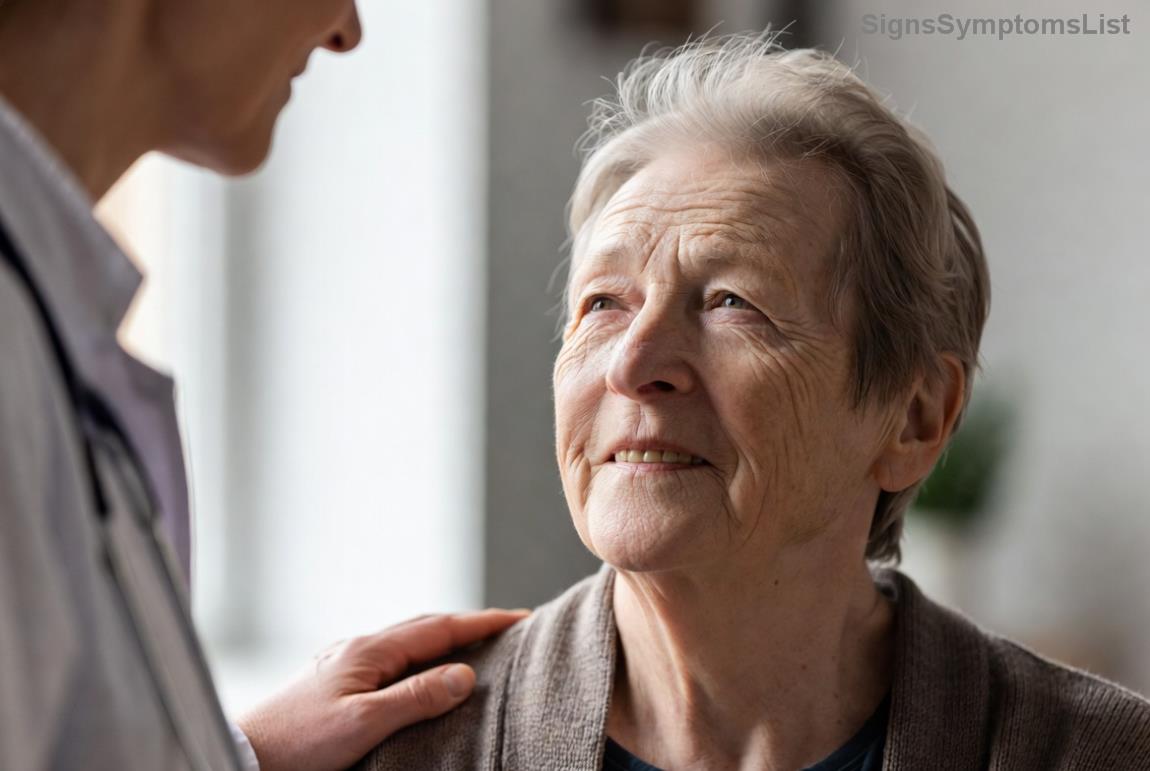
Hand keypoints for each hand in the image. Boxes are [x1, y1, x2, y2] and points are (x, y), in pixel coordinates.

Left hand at [236, 609, 528, 770]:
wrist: (245, 755)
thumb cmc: (298, 744)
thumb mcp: (364, 723)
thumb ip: (416, 697)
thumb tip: (464, 673)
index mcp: (369, 651)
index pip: (439, 627)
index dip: (482, 621)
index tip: (519, 617)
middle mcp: (357, 648)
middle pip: (423, 626)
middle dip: (467, 623)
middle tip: (505, 627)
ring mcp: (343, 662)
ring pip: (404, 641)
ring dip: (441, 638)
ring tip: (470, 645)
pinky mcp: (332, 681)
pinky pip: (388, 657)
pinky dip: (416, 656)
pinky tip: (416, 671)